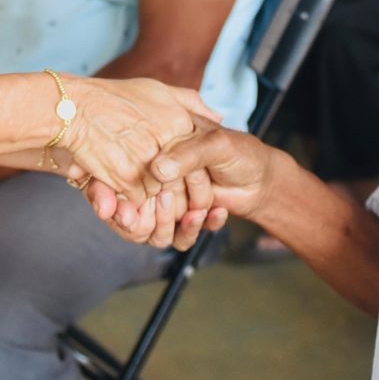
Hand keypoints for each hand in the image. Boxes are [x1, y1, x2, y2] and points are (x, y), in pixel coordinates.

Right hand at [60, 76, 219, 206]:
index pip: (196, 158)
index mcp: (181, 122)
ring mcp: (149, 162)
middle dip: (170, 187)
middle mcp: (170, 142)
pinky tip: (117, 179)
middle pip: (180, 179)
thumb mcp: (158, 90)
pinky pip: (138, 201)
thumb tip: (218, 116)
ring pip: (159, 193)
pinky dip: (128, 197)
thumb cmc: (114, 98)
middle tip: (148, 177)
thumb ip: (190, 102)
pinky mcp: (128, 179)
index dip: (187, 170)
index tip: (173, 169)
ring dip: (148, 193)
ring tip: (127, 174)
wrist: (73, 108)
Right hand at [84, 128, 276, 250]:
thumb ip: (187, 154)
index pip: (124, 177)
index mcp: (157, 153)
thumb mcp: (216, 144)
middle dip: (146, 216)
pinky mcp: (187, 220)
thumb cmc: (240, 152)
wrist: (264, 178)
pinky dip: (198, 227)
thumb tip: (158, 169)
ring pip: (156, 229)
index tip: (117, 207)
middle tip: (165, 207)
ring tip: (197, 211)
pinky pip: (181, 235)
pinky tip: (216, 211)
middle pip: (134, 210)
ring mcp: (172, 203)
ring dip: (175, 224)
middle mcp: (158, 181)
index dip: (114, 195)